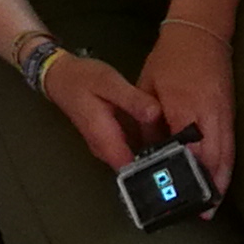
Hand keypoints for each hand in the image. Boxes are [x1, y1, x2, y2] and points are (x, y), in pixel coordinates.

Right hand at [37, 50, 167, 171]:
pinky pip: (130, 149)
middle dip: (158, 161)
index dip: (154, 166)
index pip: (131, 166)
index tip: (177, 158)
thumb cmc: (83, 79)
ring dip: (153, 154)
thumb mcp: (110, 83)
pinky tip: (161, 134)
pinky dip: (145, 145)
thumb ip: (132, 99)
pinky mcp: (108, 140)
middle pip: (135, 167)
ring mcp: (105, 146)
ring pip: (133, 159)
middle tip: (184, 149)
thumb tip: (155, 114)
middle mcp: (104, 148)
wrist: (60, 77)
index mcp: (105, 138)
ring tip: (179, 143)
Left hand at [137, 21, 235, 190]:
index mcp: (183, 102)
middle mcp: (208, 111)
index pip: (187, 143)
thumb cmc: (168, 59)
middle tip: (199, 211)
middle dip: (207, 184)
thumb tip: (143, 151)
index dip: (186, 169)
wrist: (200, 32)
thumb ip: (145, 119)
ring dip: (220, 180)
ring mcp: (223, 112)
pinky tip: (221, 182)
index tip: (179, 191)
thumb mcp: (146, 85)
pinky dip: (227, 166)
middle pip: (212, 153)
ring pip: (226, 152)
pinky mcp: (230, 113)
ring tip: (211, 206)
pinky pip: (231, 145)